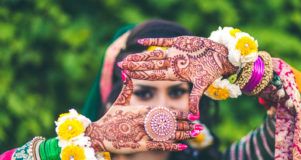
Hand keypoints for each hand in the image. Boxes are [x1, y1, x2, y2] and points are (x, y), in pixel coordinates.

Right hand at [85, 72, 199, 153]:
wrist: (98, 134)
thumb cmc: (109, 118)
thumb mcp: (118, 102)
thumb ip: (126, 88)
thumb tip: (126, 72)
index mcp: (141, 110)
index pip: (164, 111)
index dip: (179, 114)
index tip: (191, 115)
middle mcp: (144, 121)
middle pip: (170, 122)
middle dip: (185, 124)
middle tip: (199, 125)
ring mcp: (143, 133)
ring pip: (167, 133)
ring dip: (183, 134)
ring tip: (196, 134)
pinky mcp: (140, 145)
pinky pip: (159, 145)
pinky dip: (172, 146)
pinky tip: (183, 146)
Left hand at [119, 36, 237, 115]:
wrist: (221, 56)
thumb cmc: (213, 71)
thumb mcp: (203, 85)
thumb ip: (195, 98)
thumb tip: (196, 118)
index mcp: (175, 74)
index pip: (154, 75)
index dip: (141, 75)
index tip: (127, 75)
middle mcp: (172, 64)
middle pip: (150, 65)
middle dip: (135, 65)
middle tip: (121, 65)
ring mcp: (175, 53)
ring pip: (154, 54)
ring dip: (140, 55)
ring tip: (127, 57)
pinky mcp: (180, 42)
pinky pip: (163, 41)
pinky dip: (153, 41)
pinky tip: (140, 42)